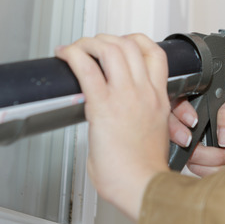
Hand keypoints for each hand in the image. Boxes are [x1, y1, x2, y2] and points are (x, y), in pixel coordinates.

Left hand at [56, 34, 169, 220]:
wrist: (143, 186)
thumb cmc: (144, 172)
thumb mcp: (152, 136)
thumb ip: (138, 120)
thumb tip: (117, 122)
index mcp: (159, 100)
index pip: (155, 54)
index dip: (137, 41)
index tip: (123, 43)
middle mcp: (144, 92)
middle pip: (130, 44)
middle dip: (108, 38)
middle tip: (93, 44)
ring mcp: (126, 96)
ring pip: (111, 48)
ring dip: (91, 42)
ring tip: (78, 47)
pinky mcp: (103, 106)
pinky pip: (87, 69)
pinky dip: (74, 56)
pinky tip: (66, 56)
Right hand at [169, 91, 224, 175]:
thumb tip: (220, 133)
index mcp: (197, 104)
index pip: (175, 103)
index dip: (180, 113)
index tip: (194, 121)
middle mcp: (189, 125)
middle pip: (172, 132)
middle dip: (187, 139)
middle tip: (203, 141)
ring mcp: (190, 146)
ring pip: (188, 155)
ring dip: (214, 157)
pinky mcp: (195, 164)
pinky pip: (197, 170)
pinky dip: (216, 168)